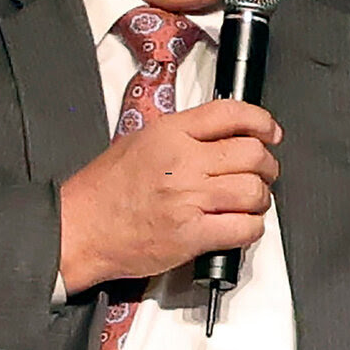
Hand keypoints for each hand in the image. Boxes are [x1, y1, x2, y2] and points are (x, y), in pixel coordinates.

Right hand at [58, 99, 280, 293]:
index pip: (231, 114)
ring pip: (253, 191)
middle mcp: (183, 162)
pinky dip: (252, 228)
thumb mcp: (142, 139)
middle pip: (252, 153)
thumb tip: (226, 133)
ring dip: (260, 198)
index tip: (270, 131)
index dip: (261, 121)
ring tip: (250, 201)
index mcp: (171, 133)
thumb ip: (185, 133)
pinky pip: (244, 228)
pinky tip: (242, 225)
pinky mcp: (191, 235)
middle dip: (266, 164)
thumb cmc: (105, 188)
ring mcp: (188, 199)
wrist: (78, 228)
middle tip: (262, 172)